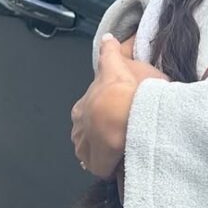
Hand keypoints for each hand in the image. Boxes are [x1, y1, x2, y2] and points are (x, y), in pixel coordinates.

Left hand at [71, 36, 163, 178]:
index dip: (99, 113)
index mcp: (83, 104)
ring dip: (102, 152)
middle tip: (118, 135)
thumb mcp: (119, 64)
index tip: (111, 115)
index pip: (86, 111)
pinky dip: (109, 167)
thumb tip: (107, 39)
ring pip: (90, 151)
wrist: (126, 112)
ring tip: (120, 152)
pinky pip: (101, 168)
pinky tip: (120, 166)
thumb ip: (112, 54)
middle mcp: (80, 126)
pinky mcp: (96, 164)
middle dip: (98, 134)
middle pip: (86, 132)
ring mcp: (86, 146)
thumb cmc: (127, 89)